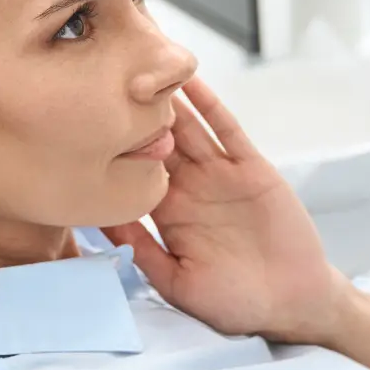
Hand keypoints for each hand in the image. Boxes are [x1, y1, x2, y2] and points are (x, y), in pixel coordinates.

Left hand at [104, 77, 349, 345]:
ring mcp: (220, 174)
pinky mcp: (251, 168)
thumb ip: (142, 251)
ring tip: (139, 66)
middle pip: (156, 142)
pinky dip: (209, 104)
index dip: (109, 151)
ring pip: (187, 128)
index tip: (78, 125)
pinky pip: (227, 129)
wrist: (291, 303)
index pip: (132, 174)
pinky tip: (190, 81)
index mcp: (167, 215)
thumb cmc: (234, 303)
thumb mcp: (177, 283)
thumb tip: (101, 220)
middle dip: (132, 115)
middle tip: (102, 79)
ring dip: (166, 100)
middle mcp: (190, 188)